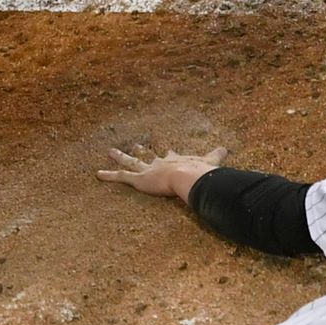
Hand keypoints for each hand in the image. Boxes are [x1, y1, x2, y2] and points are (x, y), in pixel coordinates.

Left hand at [97, 146, 229, 201]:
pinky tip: (97, 174)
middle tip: (135, 145)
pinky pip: (121, 176)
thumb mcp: (210, 162)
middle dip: (141, 150)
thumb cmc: (200, 172)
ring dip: (120, 156)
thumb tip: (228, 147)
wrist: (190, 176)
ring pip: (130, 162)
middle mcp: (159, 163)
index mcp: (174, 160)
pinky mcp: (139, 179)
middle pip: (147, 155)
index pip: (170, 155)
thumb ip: (217, 155)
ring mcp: (147, 170)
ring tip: (109, 151)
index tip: (166, 150)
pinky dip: (109, 175)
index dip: (168, 154)